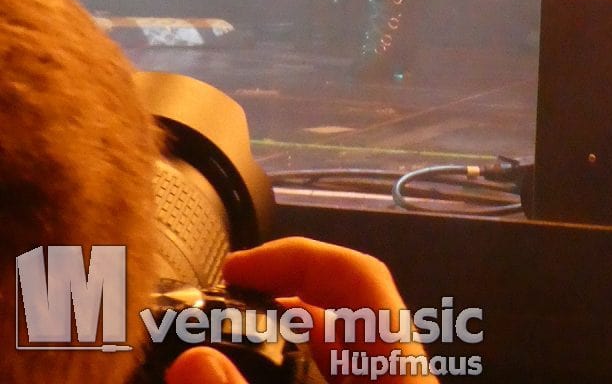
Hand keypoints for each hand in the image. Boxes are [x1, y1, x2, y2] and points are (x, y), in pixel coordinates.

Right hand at [164, 236, 425, 381]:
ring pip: (321, 353)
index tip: (235, 269)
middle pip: (335, 315)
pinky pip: (318, 379)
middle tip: (209, 311)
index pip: (360, 278)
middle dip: (269, 304)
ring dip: (265, 346)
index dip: (297, 258)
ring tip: (209, 344)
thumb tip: (193, 360)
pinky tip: (231, 377)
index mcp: (400, 368)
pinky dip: (272, 375)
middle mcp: (391, 375)